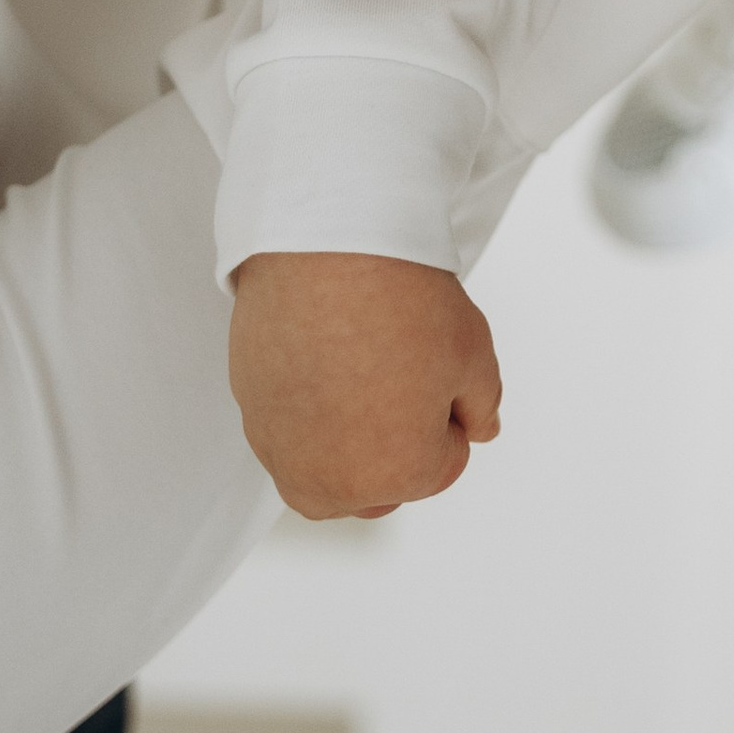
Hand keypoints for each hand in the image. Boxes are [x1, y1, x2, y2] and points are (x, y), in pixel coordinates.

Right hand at [226, 251, 501, 520]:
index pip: (443, 465)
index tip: (434, 371)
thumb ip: (482, 404)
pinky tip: (322, 363)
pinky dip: (307, 416)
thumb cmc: (396, 299)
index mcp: (396, 475)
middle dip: (398, 443)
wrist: (326, 248)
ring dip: (346, 440)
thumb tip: (480, 427)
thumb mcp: (474, 353)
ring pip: (328, 472)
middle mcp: (332, 482)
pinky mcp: (251, 420)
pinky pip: (288, 437)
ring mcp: (283, 454)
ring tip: (359, 369)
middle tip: (399, 372)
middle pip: (382, 484)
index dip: (448, 415)